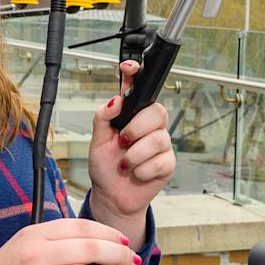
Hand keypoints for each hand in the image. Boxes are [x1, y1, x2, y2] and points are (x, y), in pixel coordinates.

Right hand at [0, 216, 139, 264]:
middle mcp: (39, 254)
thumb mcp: (27, 241)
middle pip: (92, 249)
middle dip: (120, 255)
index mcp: (36, 234)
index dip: (109, 233)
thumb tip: (99, 238)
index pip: (82, 227)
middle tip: (133, 261)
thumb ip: (57, 236)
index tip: (124, 241)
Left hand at [89, 60, 174, 230]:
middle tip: (122, 141)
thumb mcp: (96, 140)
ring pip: (158, 139)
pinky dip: (142, 170)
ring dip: (135, 155)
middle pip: (157, 111)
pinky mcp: (168, 163)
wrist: (112, 196)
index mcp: (132, 115)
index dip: (136, 74)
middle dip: (137, 128)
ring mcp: (161, 144)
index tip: (129, 68)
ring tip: (125, 164)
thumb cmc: (105, 166)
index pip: (139, 89)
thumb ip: (103, 117)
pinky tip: (136, 174)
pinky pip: (161, 161)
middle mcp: (149, 126)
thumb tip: (116, 100)